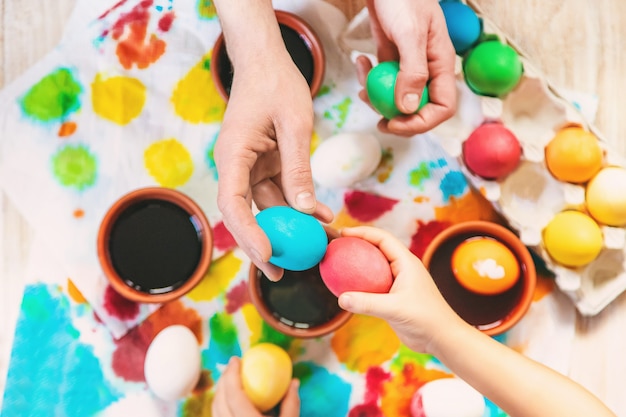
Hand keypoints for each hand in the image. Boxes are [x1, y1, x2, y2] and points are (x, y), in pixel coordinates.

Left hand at [211, 357, 300, 416]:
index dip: (232, 375)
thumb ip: (291, 404)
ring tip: (231, 379)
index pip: (234, 395)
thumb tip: (294, 382)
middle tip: (234, 366)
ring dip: (221, 391)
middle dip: (224, 380)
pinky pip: (218, 416)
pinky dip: (221, 403)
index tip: (236, 359)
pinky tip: (231, 398)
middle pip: (219, 400)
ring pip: (215, 409)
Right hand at [215, 52, 333, 280]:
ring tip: (317, 246)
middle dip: (264, 244)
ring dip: (290, 226)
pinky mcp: (264, 164)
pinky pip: (280, 191)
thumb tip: (306, 212)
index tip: (268, 254)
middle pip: (245, 214)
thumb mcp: (294, 125)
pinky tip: (322, 217)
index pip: (232, 204)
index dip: (248, 233)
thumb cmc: (276, 84)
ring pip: (266, 206)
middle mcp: (236, 166)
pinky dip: (299, 204)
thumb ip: (297, 169)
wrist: (267, 60)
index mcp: (233, 155)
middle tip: (282, 274)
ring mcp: (249, 166)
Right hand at [337, 226, 464, 353]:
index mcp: (406, 262)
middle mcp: (402, 268)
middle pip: (377, 248)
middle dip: (357, 244)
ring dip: (357, 264)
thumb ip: (367, 303)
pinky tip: (346, 289)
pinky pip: (373, 284)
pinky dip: (360, 283)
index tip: (342, 233)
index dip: (362, 232)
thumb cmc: (426, 319)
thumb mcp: (395, 309)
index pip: (382, 238)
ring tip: (338, 264)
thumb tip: (341, 299)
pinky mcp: (394, 297)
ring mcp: (398, 282)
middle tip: (337, 247)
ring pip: (374, 267)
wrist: (441, 338)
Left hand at [357, 0, 456, 135]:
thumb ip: (412, 71)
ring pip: (396, 99)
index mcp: (441, 65)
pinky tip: (360, 61)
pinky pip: (382, 82)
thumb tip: (408, 108)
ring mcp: (409, 67)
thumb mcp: (410, 34)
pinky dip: (368, 78)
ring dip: (376, 97)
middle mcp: (428, 70)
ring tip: (362, 80)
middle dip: (396, 116)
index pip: (442, 107)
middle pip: (418, 109)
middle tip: (375, 116)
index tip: (395, 123)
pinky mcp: (392, 60)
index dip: (421, 122)